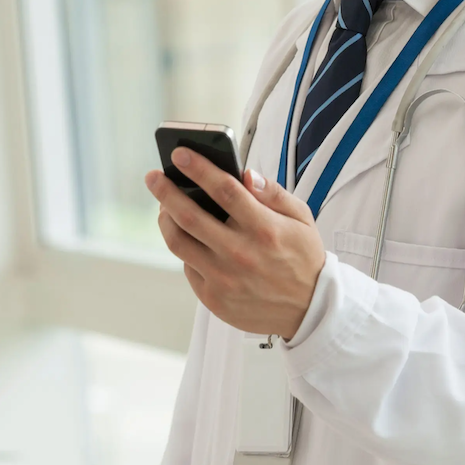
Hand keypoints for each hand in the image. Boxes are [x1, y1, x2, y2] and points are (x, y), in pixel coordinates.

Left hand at [145, 149, 325, 338]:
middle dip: (166, 191)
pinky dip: (185, 247)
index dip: (198, 168)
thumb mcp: (301, 219)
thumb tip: (246, 174)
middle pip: (189, 216)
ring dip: (165, 219)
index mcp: (264, 229)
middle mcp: (241, 254)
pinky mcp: (214, 298)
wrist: (310, 310)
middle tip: (154, 177)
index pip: (224, 190)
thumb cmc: (303, 258)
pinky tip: (188, 236)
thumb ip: (274, 193)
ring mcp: (224, 279)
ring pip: (179, 242)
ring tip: (164, 206)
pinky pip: (188, 266)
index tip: (180, 154)